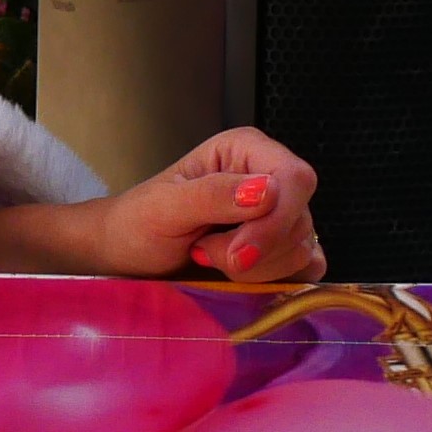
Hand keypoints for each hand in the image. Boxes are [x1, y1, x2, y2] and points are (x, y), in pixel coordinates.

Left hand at [0, 129, 326, 283]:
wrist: (125, 257)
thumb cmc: (136, 225)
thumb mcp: (165, 207)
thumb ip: (214, 195)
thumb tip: (269, 191)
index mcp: (246, 151)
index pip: (296, 179)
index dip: (275, 221)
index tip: (235, 253)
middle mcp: (270, 176)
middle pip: (300, 219)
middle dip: (255, 251)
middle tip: (203, 253)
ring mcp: (279, 215)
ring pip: (302, 248)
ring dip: (256, 269)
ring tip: (208, 258)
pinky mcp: (282, 249)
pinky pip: (306, 267)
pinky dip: (275, 279)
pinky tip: (237, 277)